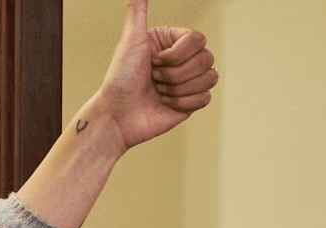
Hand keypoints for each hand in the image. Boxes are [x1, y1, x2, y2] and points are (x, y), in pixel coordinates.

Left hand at [90, 2, 216, 150]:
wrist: (116, 117)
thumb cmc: (120, 79)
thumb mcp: (130, 40)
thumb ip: (137, 11)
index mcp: (173, 42)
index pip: (198, 40)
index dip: (176, 55)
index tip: (152, 61)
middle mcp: (183, 60)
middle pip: (206, 59)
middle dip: (175, 73)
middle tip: (153, 79)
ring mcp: (188, 82)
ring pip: (209, 78)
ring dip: (178, 88)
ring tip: (158, 92)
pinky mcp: (189, 104)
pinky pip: (205, 99)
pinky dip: (182, 102)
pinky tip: (165, 104)